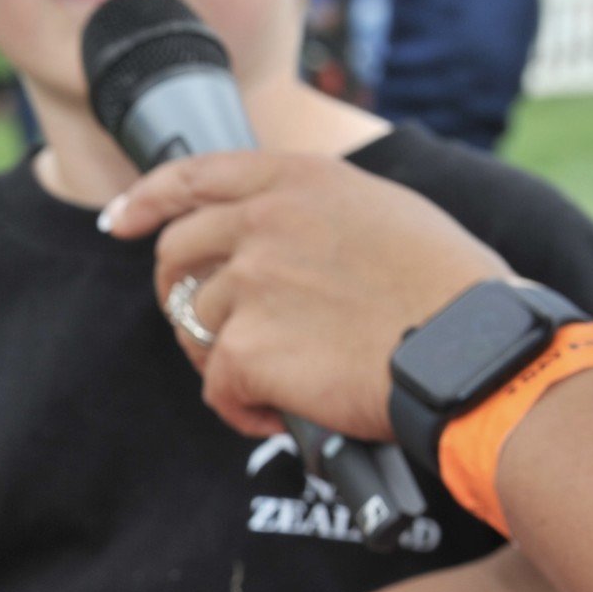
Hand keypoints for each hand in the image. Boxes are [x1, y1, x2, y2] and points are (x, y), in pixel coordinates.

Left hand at [105, 152, 511, 438]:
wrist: (472, 351)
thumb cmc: (452, 290)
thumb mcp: (385, 212)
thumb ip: (315, 212)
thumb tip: (272, 236)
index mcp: (299, 181)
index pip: (195, 176)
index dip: (147, 200)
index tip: (120, 221)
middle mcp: (263, 223)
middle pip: (175, 256)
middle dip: (178, 294)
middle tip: (209, 331)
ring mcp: (249, 285)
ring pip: (195, 328)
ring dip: (223, 359)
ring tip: (273, 379)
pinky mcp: (246, 350)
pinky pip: (216, 388)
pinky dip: (241, 409)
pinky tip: (277, 415)